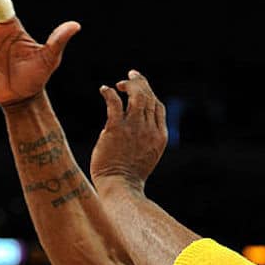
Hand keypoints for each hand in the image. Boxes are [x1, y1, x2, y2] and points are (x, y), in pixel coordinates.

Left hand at [91, 70, 167, 190]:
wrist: (121, 187)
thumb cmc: (129, 175)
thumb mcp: (146, 156)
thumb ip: (144, 138)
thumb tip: (129, 124)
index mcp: (160, 136)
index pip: (158, 107)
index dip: (150, 95)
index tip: (139, 90)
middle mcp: (149, 130)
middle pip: (149, 97)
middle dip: (140, 84)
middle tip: (130, 77)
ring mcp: (134, 128)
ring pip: (136, 96)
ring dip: (129, 85)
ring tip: (120, 83)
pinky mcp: (116, 129)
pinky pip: (114, 103)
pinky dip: (109, 93)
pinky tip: (104, 89)